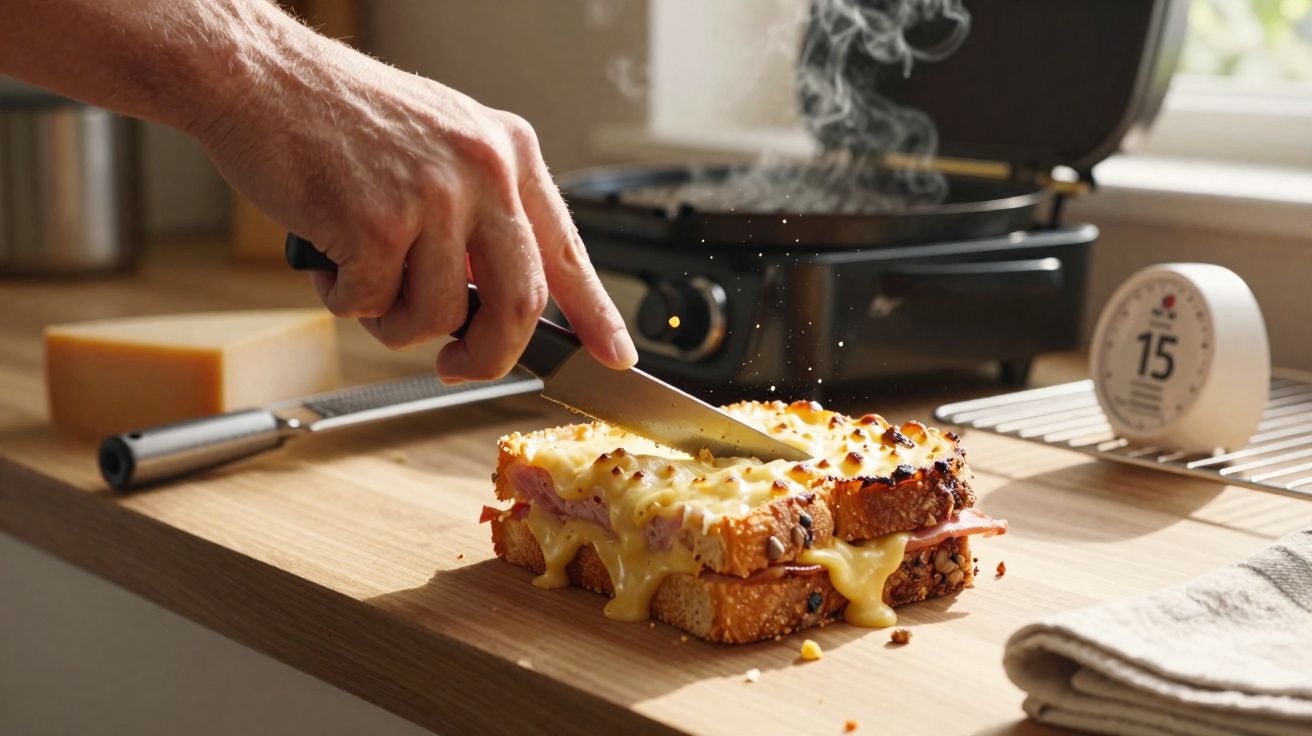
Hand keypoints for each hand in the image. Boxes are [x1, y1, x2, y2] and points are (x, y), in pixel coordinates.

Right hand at [194, 19, 635, 381]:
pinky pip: (371, 307)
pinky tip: (326, 252)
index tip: (614, 355)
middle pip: (519, 305)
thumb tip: (497, 301)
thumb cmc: (340, 117)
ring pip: (437, 317)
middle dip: (487, 355)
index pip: (568, 251)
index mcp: (509, 153)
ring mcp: (434, 198)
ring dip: (390, 320)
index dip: (595, 315)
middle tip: (458, 364)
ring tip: (360, 271)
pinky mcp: (377, 224)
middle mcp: (484, 172)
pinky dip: (342, 299)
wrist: (259, 77)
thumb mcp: (442, 145)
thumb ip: (480, 215)